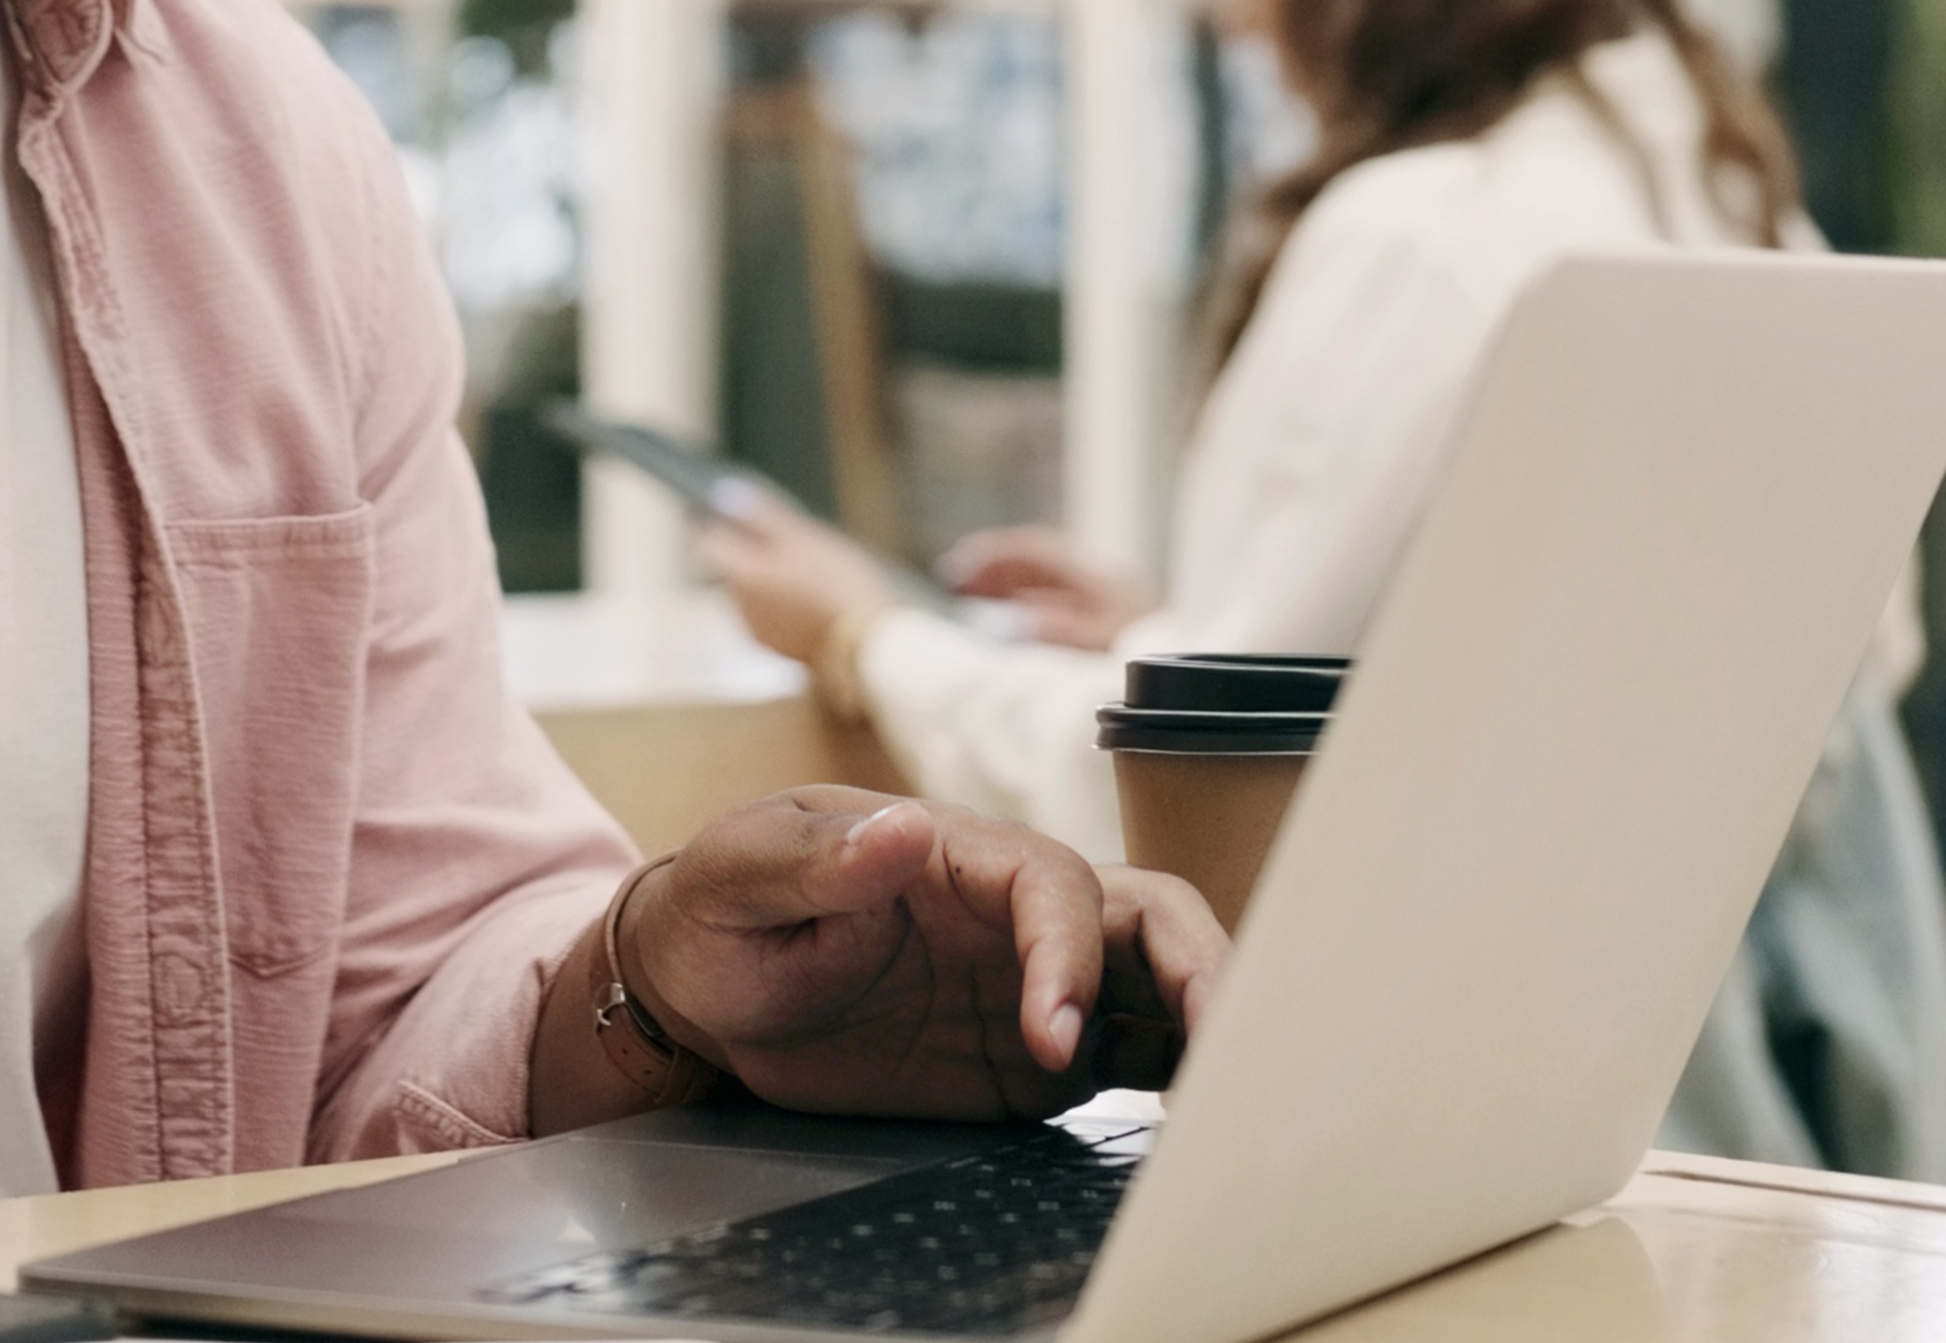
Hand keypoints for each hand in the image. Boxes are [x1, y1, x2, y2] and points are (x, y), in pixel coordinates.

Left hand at [624, 789, 1225, 1121]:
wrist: (702, 988)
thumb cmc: (719, 910)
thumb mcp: (737, 873)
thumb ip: (815, 858)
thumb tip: (901, 828)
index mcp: (954, 852)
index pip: (1055, 883)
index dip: (1071, 952)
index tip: (1053, 1033)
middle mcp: (1015, 913)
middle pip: (1150, 917)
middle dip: (1202, 971)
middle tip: (1218, 1050)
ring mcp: (1033, 983)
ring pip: (1160, 984)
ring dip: (1212, 1023)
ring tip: (1243, 1089)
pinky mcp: (1033, 1056)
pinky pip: (1130, 1056)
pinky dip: (1181, 1077)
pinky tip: (1208, 1117)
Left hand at [694, 502, 905, 671]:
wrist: (870, 643)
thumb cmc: (838, 584)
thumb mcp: (803, 539)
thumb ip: (762, 516)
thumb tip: (726, 494)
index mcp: (740, 577)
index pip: (708, 541)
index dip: (720, 522)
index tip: (740, 512)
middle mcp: (739, 607)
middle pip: (729, 567)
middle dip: (749, 550)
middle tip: (786, 536)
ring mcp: (757, 630)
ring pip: (748, 592)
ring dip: (765, 577)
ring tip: (805, 566)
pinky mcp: (777, 647)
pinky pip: (767, 615)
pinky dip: (779, 601)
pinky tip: (810, 594)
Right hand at [936, 526, 1149, 650]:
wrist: (1204, 695)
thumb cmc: (1155, 665)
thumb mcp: (1103, 650)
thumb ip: (1055, 633)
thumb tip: (1004, 624)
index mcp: (1103, 583)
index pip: (1037, 554)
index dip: (993, 557)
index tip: (956, 570)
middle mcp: (1105, 589)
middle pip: (1039, 566)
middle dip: (994, 569)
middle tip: (952, 581)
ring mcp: (1108, 610)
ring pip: (1046, 589)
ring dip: (1006, 589)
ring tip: (968, 597)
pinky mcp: (1109, 634)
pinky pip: (1057, 610)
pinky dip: (1025, 610)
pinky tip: (1008, 625)